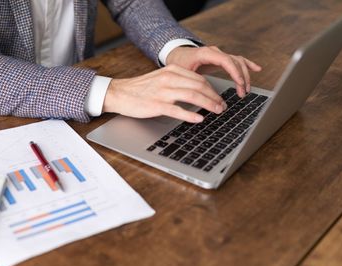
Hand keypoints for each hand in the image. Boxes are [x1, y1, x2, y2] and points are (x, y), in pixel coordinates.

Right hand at [103, 64, 227, 122]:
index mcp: (171, 71)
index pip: (199, 78)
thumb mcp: (160, 78)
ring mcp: (163, 92)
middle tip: (222, 106)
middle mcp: (169, 79)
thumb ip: (177, 81)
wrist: (119, 93)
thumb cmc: (139, 89)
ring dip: (208, 104)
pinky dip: (191, 115)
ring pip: (192, 96)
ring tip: (217, 111)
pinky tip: (199, 119)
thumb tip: (196, 90)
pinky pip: (177, 110)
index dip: (212, 89)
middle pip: (199, 86)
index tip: (219, 97)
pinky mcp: (156, 105)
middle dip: (214, 97)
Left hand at [166, 46, 261, 96]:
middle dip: (241, 78)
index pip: (226, 60)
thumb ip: (193, 81)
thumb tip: (204, 95)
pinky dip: (247, 65)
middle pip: (235, 62)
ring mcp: (219, 55)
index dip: (235, 72)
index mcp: (206, 53)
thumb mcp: (182, 73)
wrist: (176, 55)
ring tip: (246, 90)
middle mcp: (215, 52)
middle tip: (243, 93)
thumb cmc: (178, 63)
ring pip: (238, 62)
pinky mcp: (221, 59)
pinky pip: (237, 60)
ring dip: (244, 75)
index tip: (240, 83)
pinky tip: (257, 69)